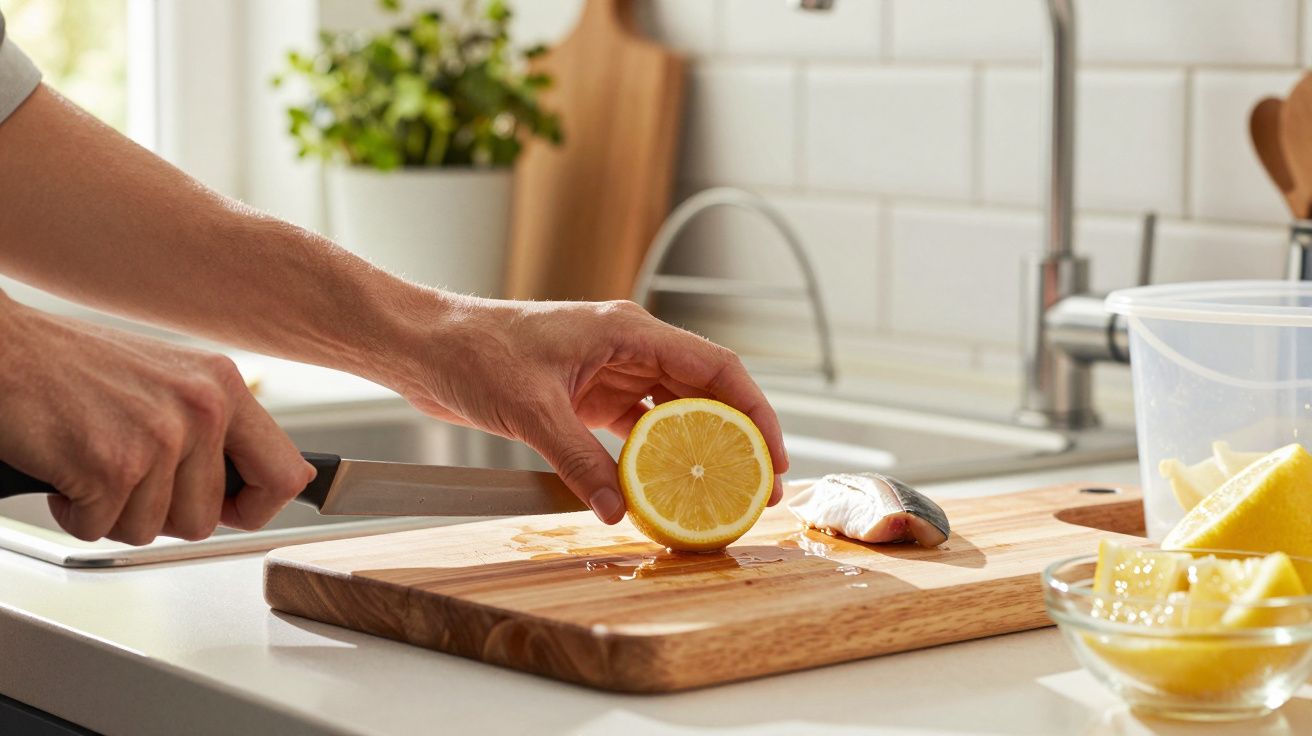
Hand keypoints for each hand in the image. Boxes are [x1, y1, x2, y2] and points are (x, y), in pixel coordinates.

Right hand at [0, 298, 314, 543]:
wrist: (4, 349)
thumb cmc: (73, 367)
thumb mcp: (169, 381)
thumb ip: (211, 429)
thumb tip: (250, 486)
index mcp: (224, 387)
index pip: (285, 474)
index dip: (257, 508)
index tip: (233, 512)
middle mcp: (202, 408)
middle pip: (205, 518)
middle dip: (158, 512)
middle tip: (123, 474)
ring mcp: (159, 437)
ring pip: (152, 531)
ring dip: (112, 512)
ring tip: (91, 462)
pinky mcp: (111, 465)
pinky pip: (101, 529)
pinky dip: (75, 513)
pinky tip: (65, 468)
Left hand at [397, 297, 788, 523]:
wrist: (428, 349)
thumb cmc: (474, 351)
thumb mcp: (531, 409)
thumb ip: (577, 459)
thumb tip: (617, 510)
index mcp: (628, 331)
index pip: (714, 366)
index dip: (753, 410)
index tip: (772, 455)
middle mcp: (628, 348)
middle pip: (703, 391)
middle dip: (735, 438)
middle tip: (755, 487)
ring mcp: (609, 372)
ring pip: (674, 412)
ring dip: (697, 450)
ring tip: (719, 494)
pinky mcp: (587, 398)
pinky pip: (636, 430)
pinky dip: (652, 458)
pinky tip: (661, 489)